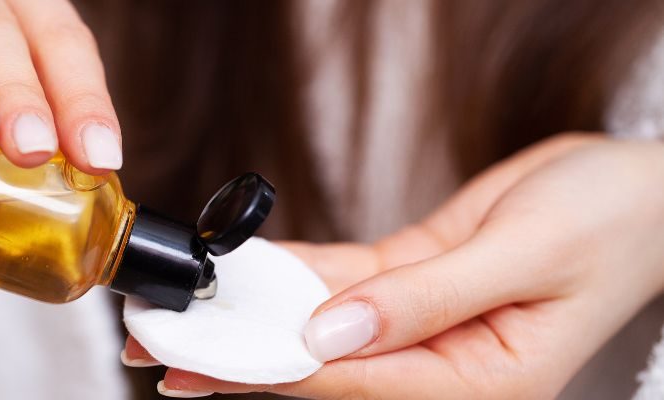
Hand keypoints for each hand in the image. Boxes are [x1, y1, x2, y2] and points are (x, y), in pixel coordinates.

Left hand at [125, 134, 663, 397]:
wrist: (635, 190)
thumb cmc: (604, 222)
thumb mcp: (524, 256)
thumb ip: (426, 300)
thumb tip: (331, 335)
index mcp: (481, 379)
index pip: (355, 382)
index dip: (272, 370)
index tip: (201, 361)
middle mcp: (442, 360)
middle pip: (323, 363)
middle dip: (241, 357)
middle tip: (161, 351)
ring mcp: (421, 322)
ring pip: (320, 322)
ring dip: (252, 316)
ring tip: (181, 317)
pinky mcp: (411, 281)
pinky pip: (340, 280)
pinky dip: (291, 274)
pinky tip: (242, 272)